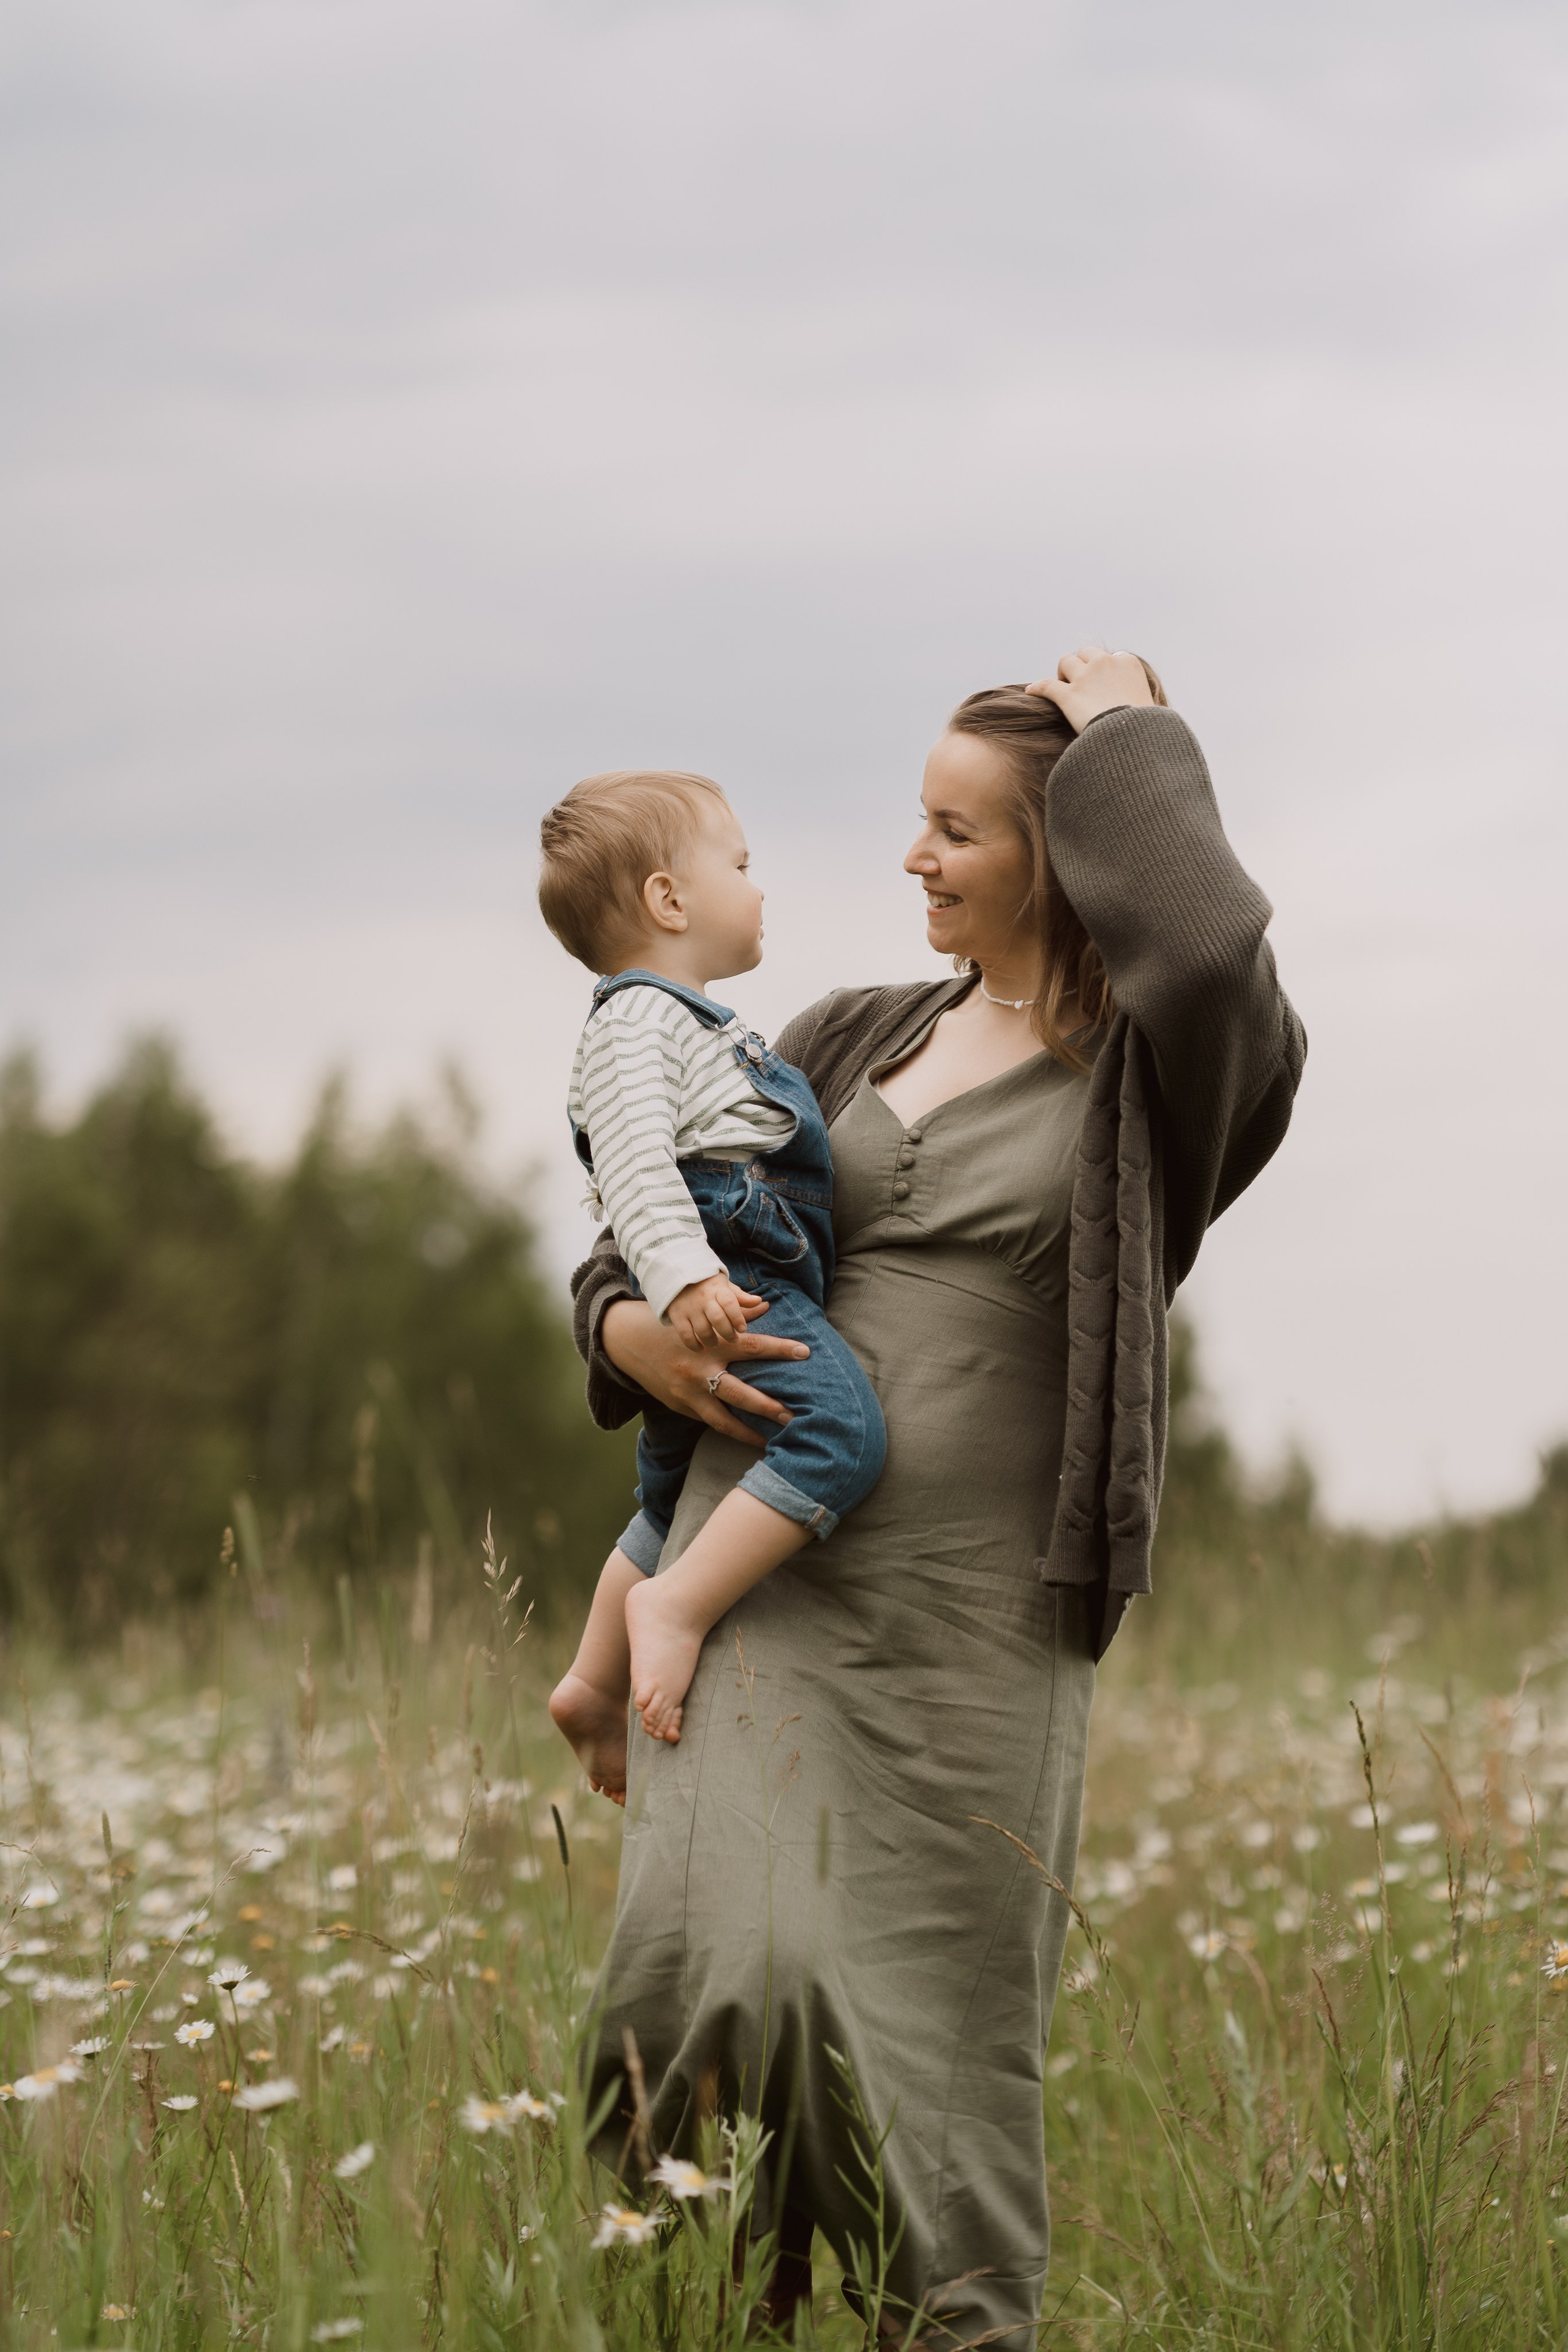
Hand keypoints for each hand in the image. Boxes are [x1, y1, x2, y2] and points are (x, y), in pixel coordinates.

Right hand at [600, 1297, 808, 1446]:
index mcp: (711, 1344)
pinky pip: (710, 1423)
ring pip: (725, 1419)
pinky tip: (750, 1437)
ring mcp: (689, 1393)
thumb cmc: (673, 1325)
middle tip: (796, 1416)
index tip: (805, 1352)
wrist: (628, 1341)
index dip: (780, 1349)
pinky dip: (731, 1430)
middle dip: (770, 1407)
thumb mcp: (700, 1316)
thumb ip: (732, 1315)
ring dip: (752, 1431)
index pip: (752, 1345)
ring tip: (776, 1439)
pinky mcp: (681, 1406)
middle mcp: (700, 1370)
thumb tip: (766, 1306)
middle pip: (741, 1393)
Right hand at [668, 1273, 758, 1348]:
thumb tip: (759, 1302)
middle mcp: (703, 1299)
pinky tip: (700, 1348)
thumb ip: (741, 1297)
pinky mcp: (677, 1316)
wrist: (678, 1276)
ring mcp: (689, 1308)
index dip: (738, 1318)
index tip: (743, 1329)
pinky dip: (693, 1345)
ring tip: (716, 1344)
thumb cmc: (708, 1285)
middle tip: (734, 1339)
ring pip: (702, 1329)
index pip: (730, 1303)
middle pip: (718, 1319)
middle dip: (728, 1333)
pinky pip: (685, 1335)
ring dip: (711, 1341)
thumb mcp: (725, 1286)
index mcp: (718, 1290)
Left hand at [1025, 647, 1154, 733]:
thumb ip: (1136, 695)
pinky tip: (1031, 692)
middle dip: (1080, 664)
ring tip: (1062, 687)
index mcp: (1128, 663)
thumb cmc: (1146, 729)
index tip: (1099, 682)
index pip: (1109, 657)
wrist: (1135, 739)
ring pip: (1066, 662)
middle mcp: (1106, 663)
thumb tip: (1134, 706)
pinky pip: (1046, 685)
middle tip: (1078, 682)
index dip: (1101, 669)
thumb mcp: (1149, 704)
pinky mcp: (1068, 695)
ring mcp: (1085, 677)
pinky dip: (1037, 688)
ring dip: (1063, 673)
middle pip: (1085, 653)